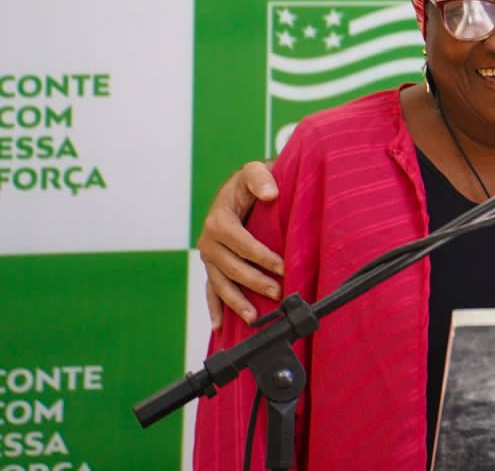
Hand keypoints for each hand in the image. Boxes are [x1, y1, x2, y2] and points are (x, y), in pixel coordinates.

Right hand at [198, 161, 281, 327]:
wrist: (237, 190)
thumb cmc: (249, 182)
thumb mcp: (254, 172)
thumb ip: (261, 179)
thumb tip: (270, 193)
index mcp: (218, 220)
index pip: (242, 243)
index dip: (262, 256)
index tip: (283, 267)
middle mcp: (208, 241)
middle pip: (232, 267)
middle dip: (255, 281)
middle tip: (278, 292)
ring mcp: (209, 257)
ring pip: (221, 283)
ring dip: (236, 302)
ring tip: (254, 318)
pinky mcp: (212, 266)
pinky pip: (211, 290)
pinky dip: (215, 308)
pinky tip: (220, 326)